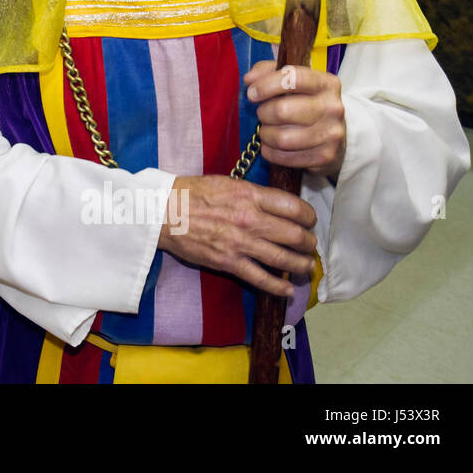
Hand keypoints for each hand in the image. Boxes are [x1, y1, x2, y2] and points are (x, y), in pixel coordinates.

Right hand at [158, 175, 316, 295]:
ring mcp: (240, 242)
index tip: (309, 221)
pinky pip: (260, 278)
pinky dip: (278, 286)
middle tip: (309, 245)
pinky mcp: (228, 262)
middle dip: (308, 242)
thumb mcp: (226, 182)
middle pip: (295, 234)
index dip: (308, 216)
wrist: (162, 212)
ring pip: (283, 258)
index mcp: (250, 195)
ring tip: (305, 266)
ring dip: (300, 264)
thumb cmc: (191, 193)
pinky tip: (287, 289)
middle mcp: (250, 219)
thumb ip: (252, 193)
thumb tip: (274, 203)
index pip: (294, 207)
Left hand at [243, 60, 346, 178]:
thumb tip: (249, 79)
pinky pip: (284, 158)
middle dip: (263, 113)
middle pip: (282, 110)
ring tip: (268, 130)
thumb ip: (267, 71)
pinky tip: (272, 146)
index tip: (252, 93)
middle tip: (263, 114)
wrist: (335, 133)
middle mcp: (333, 108)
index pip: (292, 78)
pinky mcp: (325, 157)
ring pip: (282, 138)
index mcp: (326, 83)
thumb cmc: (304, 101)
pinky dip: (270, 152)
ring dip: (265, 135)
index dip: (266, 85)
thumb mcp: (290, 79)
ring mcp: (332, 134)